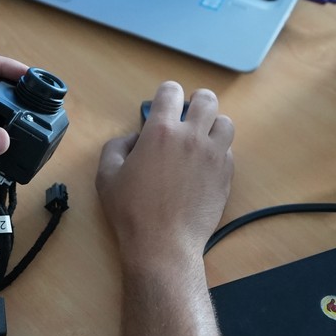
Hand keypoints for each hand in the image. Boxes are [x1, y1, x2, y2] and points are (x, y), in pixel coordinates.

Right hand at [96, 81, 234, 259]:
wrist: (163, 244)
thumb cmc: (131, 211)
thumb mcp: (106, 175)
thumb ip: (116, 147)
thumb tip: (133, 139)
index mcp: (160, 132)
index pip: (170, 92)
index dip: (166, 93)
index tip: (164, 102)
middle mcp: (191, 137)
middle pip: (207, 100)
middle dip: (196, 101)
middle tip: (188, 113)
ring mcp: (213, 156)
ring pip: (225, 123)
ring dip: (213, 125)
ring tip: (201, 137)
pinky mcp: (226, 175)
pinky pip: (229, 151)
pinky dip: (219, 151)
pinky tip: (205, 164)